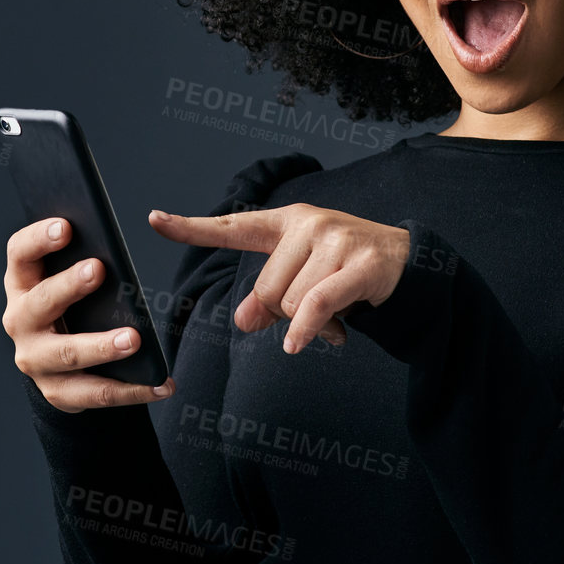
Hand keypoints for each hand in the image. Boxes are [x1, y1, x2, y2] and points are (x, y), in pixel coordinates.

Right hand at [2, 216, 175, 411]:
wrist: (60, 366)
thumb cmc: (74, 306)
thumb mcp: (72, 281)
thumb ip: (87, 262)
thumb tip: (122, 246)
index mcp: (23, 283)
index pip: (20, 253)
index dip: (39, 238)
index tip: (67, 226)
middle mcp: (20, 320)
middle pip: (41, 301)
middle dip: (69, 285)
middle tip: (99, 269)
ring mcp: (35, 359)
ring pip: (67, 353)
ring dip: (101, 346)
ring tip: (135, 339)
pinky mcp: (57, 392)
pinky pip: (96, 393)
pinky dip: (132, 390)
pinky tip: (163, 384)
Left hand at [147, 203, 410, 354]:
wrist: (409, 263)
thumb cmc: (347, 271)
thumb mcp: (303, 280)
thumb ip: (268, 297)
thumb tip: (244, 321)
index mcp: (287, 222)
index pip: (233, 226)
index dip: (191, 227)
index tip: (154, 218)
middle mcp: (309, 223)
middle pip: (266, 289)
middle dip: (282, 313)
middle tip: (311, 316)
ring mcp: (336, 240)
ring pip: (290, 302)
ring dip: (307, 324)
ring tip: (333, 318)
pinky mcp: (360, 263)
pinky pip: (317, 304)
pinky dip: (307, 328)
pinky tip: (300, 344)